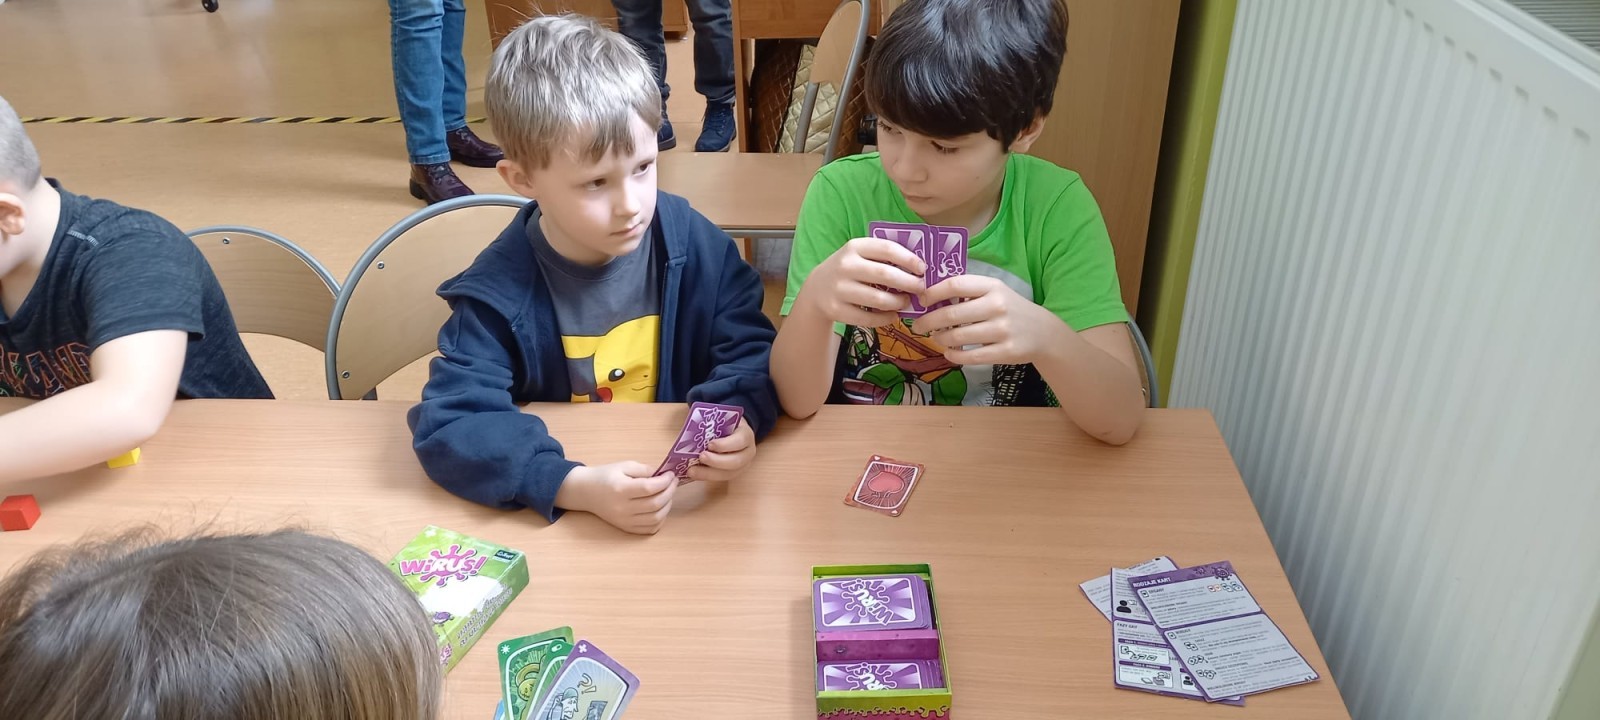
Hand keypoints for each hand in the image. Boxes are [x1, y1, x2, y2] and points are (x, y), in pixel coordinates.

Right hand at [557, 462, 676, 534]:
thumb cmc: (605, 476)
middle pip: (655, 504)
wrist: (586, 492)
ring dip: (668, 506)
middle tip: (673, 482)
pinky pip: (650, 529)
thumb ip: (644, 470)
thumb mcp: (624, 465)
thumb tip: (663, 476)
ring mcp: (625, 521)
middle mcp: (623, 508)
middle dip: (670, 492)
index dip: (665, 481)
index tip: (671, 474)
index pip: (649, 488)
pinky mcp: (626, 528)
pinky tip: (661, 508)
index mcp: (620, 489)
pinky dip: (660, 519)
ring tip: (668, 494)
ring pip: (656, 518)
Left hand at [688, 418, 756, 481]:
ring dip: (709, 473)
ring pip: (729, 474)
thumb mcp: (721, 417)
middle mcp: (747, 452)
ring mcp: (742, 465)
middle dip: (717, 461)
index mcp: (746, 435)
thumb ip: (711, 420)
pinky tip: (694, 474)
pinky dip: (706, 477)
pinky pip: (720, 478)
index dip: (725, 444)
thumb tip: (693, 422)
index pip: (740, 440)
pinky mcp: (732, 473)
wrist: (732, 432)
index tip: (710, 444)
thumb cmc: (725, 423)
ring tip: (692, 470)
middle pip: (736, 461)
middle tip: (701, 457)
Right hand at [797, 237, 926, 326]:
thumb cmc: (849, 269)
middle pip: (885, 275)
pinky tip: (892, 315)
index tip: (923, 269)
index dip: (909, 259)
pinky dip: (885, 318)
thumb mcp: (860, 255)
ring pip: (878, 299)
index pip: (887, 249)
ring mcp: (839, 289)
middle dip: (909, 283)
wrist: (817, 289)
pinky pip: (868, 318)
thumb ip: (883, 257)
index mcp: (854, 247)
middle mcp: (845, 266)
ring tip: (906, 302)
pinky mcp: (837, 310)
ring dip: (898, 302)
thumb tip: (919, 267)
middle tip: (921, 289)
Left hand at [912, 275, 1068, 365]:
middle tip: (917, 326)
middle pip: (951, 315)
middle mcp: (997, 306)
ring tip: (936, 338)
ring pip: (958, 338)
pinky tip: (949, 352)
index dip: (932, 293)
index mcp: (992, 286)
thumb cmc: (1010, 309)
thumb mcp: (994, 292)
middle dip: (928, 322)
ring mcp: (1002, 330)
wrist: (1043, 332)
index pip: (955, 285)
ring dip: (940, 339)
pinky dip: (954, 356)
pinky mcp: (1005, 352)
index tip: (920, 301)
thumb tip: (929, 297)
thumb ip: (968, 292)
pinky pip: (970, 357)